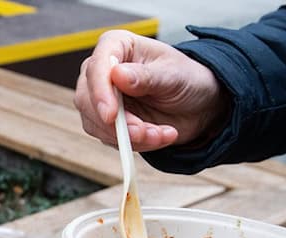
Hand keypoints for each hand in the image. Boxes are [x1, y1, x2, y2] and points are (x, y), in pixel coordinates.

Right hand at [74, 30, 231, 151]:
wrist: (198, 105)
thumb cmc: (186, 79)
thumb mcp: (173, 75)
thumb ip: (146, 77)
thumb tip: (117, 75)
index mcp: (117, 46)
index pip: (96, 66)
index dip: (100, 92)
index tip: (111, 115)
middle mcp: (103, 71)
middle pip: (87, 99)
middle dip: (115, 123)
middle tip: (143, 132)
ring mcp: (101, 98)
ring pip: (96, 124)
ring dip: (129, 136)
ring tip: (160, 134)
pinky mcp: (106, 122)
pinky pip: (109, 139)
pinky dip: (135, 144)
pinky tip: (158, 136)